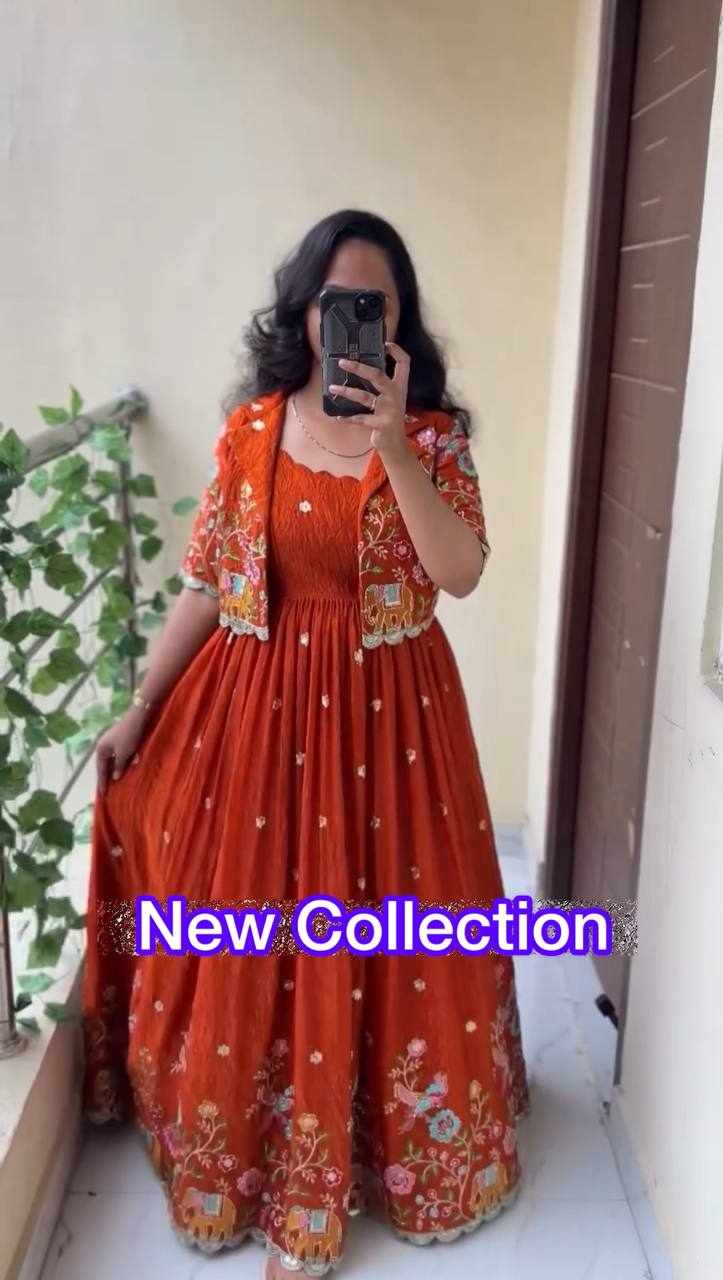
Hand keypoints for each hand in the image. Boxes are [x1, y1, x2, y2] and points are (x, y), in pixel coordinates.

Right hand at [95, 706, 150, 793]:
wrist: (137, 718)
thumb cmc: (128, 737)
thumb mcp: (123, 754)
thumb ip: (118, 767)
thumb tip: (115, 778)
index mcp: (100, 749)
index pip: (100, 770)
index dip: (102, 782)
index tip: (102, 794)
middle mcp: (103, 745)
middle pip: (104, 765)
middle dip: (107, 777)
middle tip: (108, 790)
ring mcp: (111, 741)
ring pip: (112, 760)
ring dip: (114, 770)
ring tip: (116, 782)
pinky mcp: (120, 739)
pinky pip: (118, 755)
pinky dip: (120, 763)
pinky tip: (125, 768)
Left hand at [328, 340, 410, 460]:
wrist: (395, 444)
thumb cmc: (388, 418)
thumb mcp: (389, 400)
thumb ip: (380, 386)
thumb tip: (360, 369)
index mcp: (400, 387)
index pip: (404, 363)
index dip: (397, 351)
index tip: (385, 343)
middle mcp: (396, 395)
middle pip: (378, 375)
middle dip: (359, 368)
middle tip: (342, 362)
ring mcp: (389, 410)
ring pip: (364, 396)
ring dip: (346, 391)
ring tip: (332, 388)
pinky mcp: (381, 424)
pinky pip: (360, 419)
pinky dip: (348, 418)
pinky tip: (338, 416)